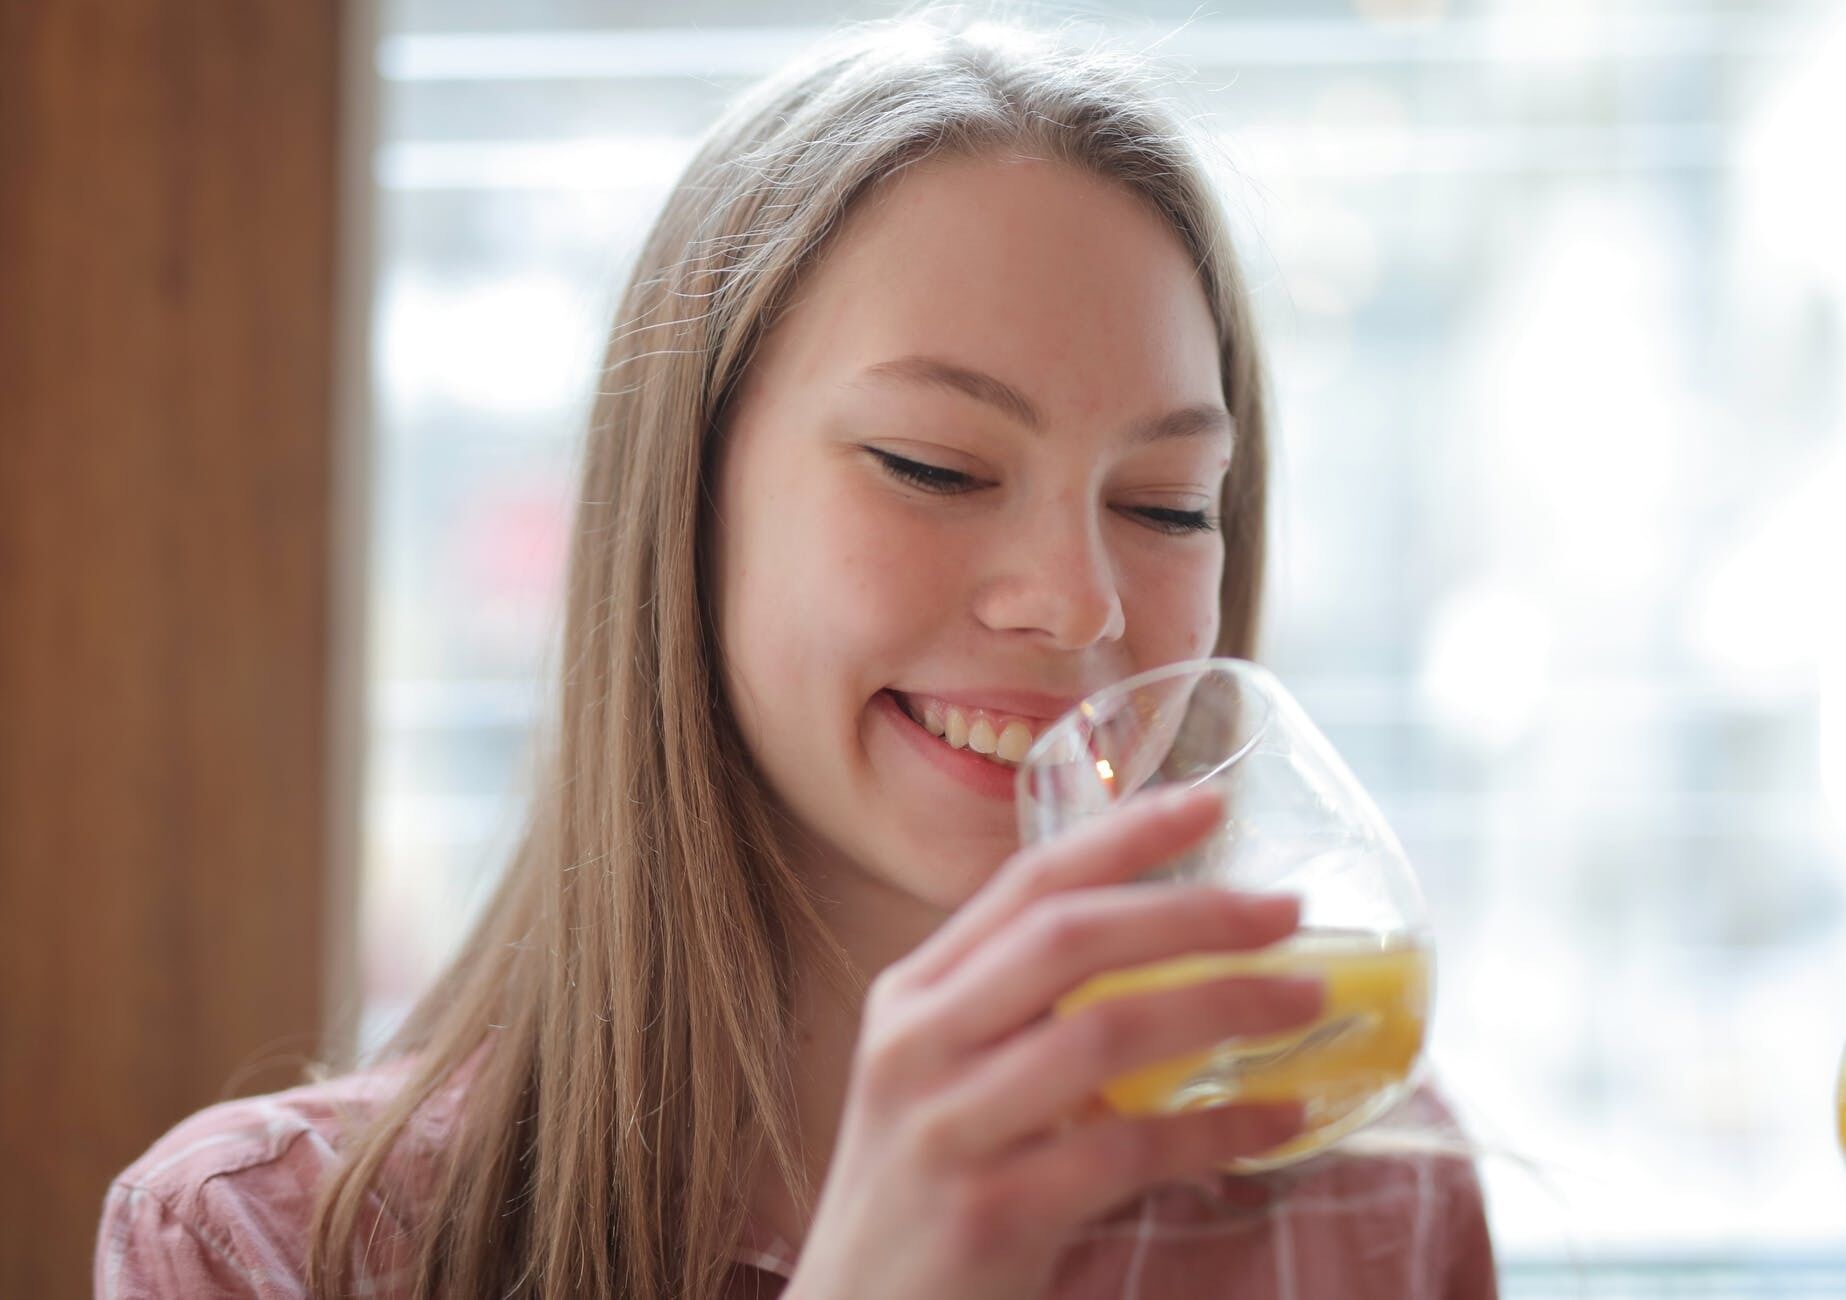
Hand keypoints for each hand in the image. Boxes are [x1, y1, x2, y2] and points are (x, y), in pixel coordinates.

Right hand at [783, 786, 1323, 1299]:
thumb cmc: (926, 1189)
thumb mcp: (942, 1077)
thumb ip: (1018, 1012)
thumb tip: (1167, 954)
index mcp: (912, 996)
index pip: (1024, 886)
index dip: (1120, 836)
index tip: (1209, 800)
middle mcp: (916, 1044)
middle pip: (1067, 940)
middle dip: (1189, 912)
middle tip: (1287, 907)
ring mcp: (946, 1128)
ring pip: (1103, 1033)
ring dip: (1222, 1007)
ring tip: (1306, 999)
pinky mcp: (990, 1212)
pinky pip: (1128, 1149)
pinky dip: (1218, 1127)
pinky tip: (1281, 1117)